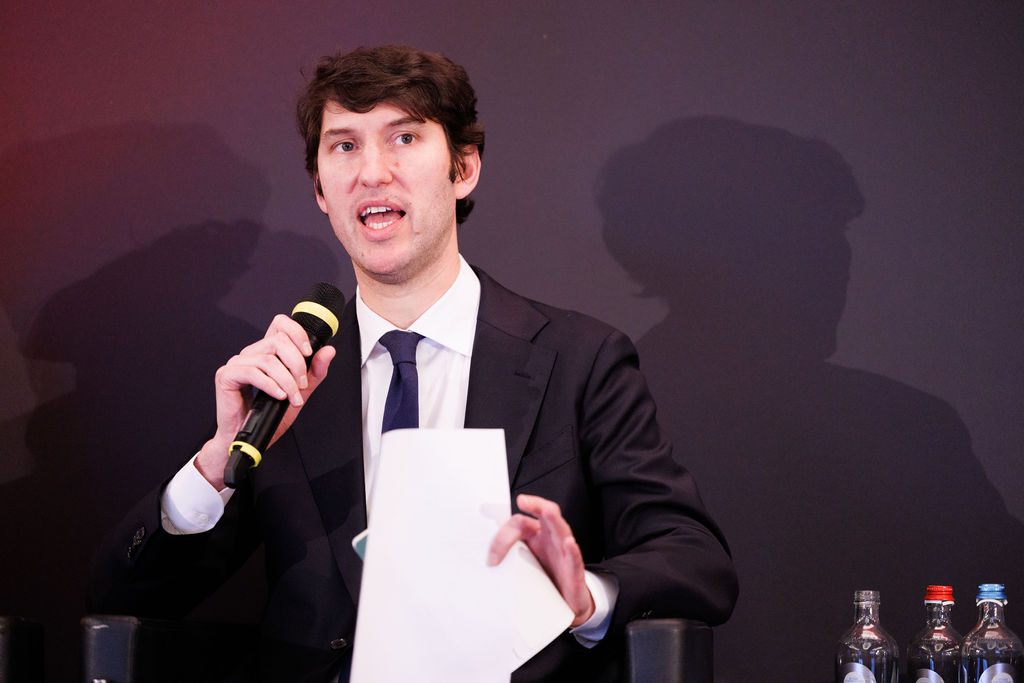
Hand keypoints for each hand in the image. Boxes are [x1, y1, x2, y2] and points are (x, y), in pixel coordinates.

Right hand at [195, 314, 335, 487]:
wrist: (250, 438)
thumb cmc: (270, 414)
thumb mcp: (300, 391)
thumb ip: (314, 372)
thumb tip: (328, 351)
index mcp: (267, 352)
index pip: (280, 324)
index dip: (297, 332)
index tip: (308, 353)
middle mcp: (251, 353)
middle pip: (278, 340)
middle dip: (297, 364)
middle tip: (302, 384)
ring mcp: (237, 363)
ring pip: (268, 359)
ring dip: (287, 380)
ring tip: (293, 397)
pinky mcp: (227, 375)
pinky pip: (253, 372)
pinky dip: (271, 385)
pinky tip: (279, 396)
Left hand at [488, 494, 594, 626]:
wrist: (566, 603)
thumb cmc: (546, 578)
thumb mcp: (523, 564)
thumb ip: (508, 554)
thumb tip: (480, 556)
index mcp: (537, 536)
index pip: (520, 522)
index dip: (504, 534)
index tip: (491, 554)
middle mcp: (552, 539)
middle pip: (545, 514)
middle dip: (536, 505)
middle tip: (523, 501)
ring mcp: (565, 553)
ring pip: (562, 530)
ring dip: (554, 520)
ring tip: (547, 511)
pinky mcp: (574, 572)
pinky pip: (575, 559)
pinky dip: (573, 551)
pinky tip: (569, 544)